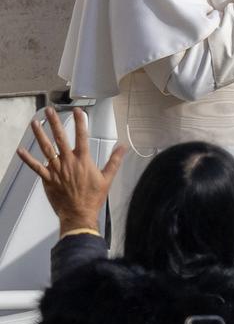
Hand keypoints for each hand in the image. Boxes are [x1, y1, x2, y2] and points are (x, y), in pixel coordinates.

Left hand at [15, 107, 126, 235]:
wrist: (79, 214)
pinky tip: (21, 150)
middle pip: (60, 138)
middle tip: (50, 110)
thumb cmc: (93, 197)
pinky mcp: (47, 179)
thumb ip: (114, 160)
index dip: (79, 122)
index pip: (81, 136)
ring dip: (40, 135)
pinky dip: (28, 159)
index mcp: (83, 160)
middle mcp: (68, 162)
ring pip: (46, 148)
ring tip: (35, 123)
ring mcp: (56, 170)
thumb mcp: (108, 178)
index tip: (77, 111)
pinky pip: (36, 167)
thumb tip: (123, 147)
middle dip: (55, 122)